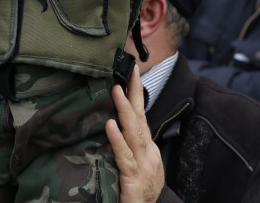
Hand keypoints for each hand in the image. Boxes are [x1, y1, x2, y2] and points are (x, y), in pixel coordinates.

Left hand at [107, 65, 164, 202]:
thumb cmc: (142, 191)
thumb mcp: (138, 164)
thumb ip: (130, 145)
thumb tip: (116, 123)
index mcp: (148, 149)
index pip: (142, 116)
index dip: (137, 93)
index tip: (132, 71)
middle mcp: (148, 153)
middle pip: (141, 118)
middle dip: (135, 92)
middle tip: (128, 69)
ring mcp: (143, 165)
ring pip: (134, 133)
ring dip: (125, 110)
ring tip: (116, 90)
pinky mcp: (133, 179)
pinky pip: (124, 157)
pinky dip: (117, 140)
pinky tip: (110, 126)